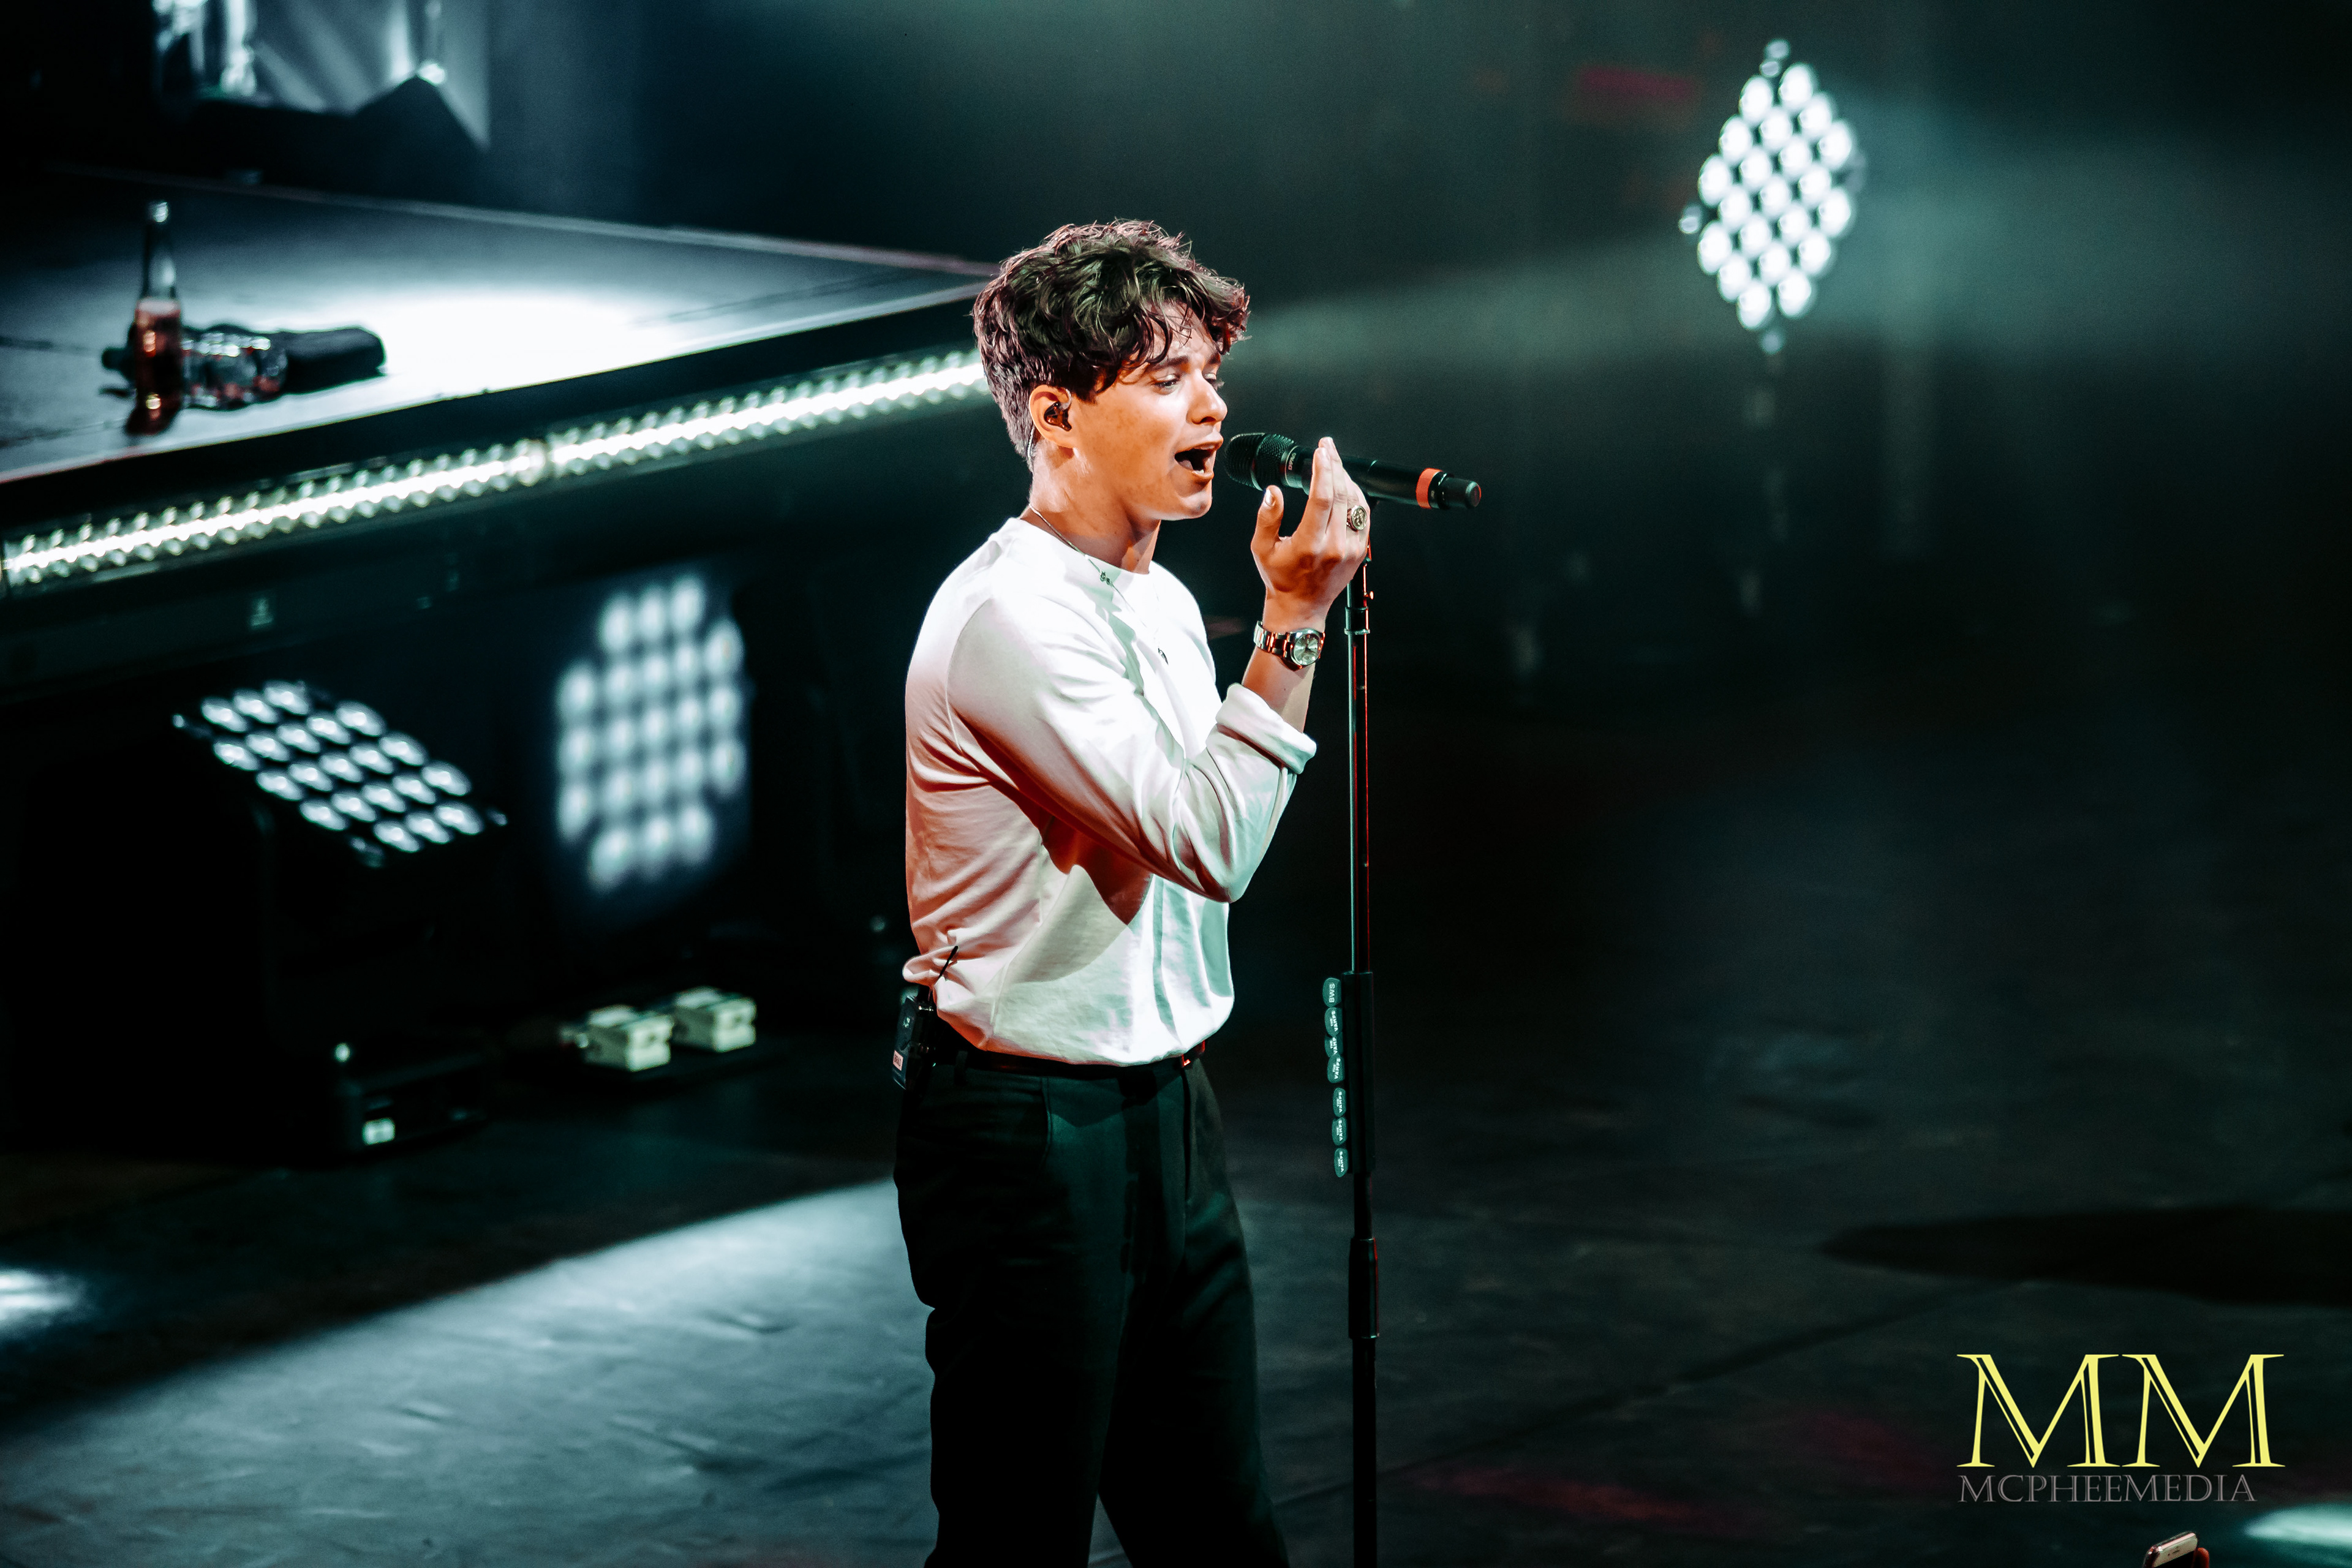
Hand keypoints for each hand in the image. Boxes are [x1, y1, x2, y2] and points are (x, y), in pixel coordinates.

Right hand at [1249, 437, 1370, 630]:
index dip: (1323, 470)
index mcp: (1309, 545)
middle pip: (1340, 495)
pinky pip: (1363, 516)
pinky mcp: (1360, 551)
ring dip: (1346, 478)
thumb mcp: (1261, 549)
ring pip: (1355, 502)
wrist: (1301, 607)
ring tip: (1334, 463)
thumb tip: (1273, 491)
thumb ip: (1266, 518)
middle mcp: (1334, 546)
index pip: (1322, 498)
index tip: (1321, 452)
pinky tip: (1345, 484)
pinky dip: (1355, 496)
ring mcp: (1350, 549)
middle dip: (1335, 465)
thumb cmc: (1280, 579)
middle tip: (1328, 448)